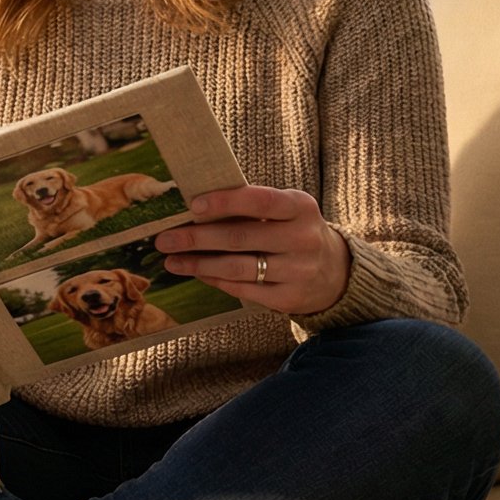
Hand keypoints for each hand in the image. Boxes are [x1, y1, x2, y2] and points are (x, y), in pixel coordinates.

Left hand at [153, 185, 352, 317]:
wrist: (334, 272)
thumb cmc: (294, 231)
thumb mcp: (286, 211)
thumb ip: (252, 206)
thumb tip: (195, 207)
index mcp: (301, 208)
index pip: (260, 201)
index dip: (225, 202)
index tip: (193, 205)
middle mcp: (303, 239)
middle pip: (241, 238)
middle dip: (197, 238)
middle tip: (164, 239)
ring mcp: (297, 271)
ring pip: (238, 267)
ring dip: (199, 264)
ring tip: (172, 260)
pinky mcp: (288, 298)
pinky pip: (243, 288)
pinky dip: (216, 280)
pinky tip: (197, 273)